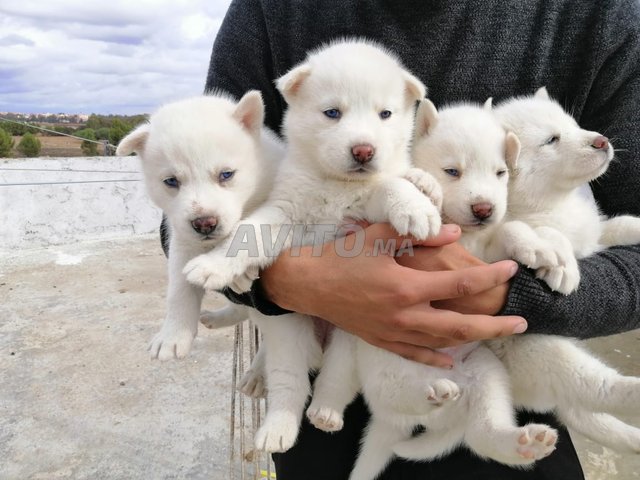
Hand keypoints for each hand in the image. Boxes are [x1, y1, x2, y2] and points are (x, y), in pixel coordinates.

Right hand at [259, 223, 525, 367]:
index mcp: (406, 286)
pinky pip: (415, 354)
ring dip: (473, 340)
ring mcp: (393, 332)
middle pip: (461, 325)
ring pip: (442, 343)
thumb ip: (419, 235)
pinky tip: (452, 359)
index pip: (460, 284)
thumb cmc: (341, 256)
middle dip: (495, 325)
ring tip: (495, 335)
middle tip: (520, 322)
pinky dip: (437, 357)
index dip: (490, 276)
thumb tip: (454, 233)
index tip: (510, 270)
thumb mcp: (379, 236)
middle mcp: (404, 315)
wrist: (308, 284)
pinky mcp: (381, 340)